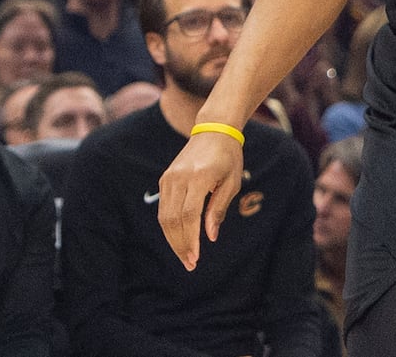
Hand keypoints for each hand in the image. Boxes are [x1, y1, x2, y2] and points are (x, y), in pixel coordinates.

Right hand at [157, 128, 244, 270]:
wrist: (214, 130)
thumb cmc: (228, 157)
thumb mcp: (232, 183)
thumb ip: (218, 209)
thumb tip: (210, 236)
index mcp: (199, 177)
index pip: (189, 215)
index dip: (190, 239)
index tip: (195, 258)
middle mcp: (179, 177)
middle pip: (172, 219)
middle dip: (180, 245)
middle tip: (190, 264)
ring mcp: (169, 178)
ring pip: (164, 217)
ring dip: (173, 239)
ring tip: (184, 256)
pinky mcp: (165, 179)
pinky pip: (163, 208)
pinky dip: (170, 226)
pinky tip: (180, 238)